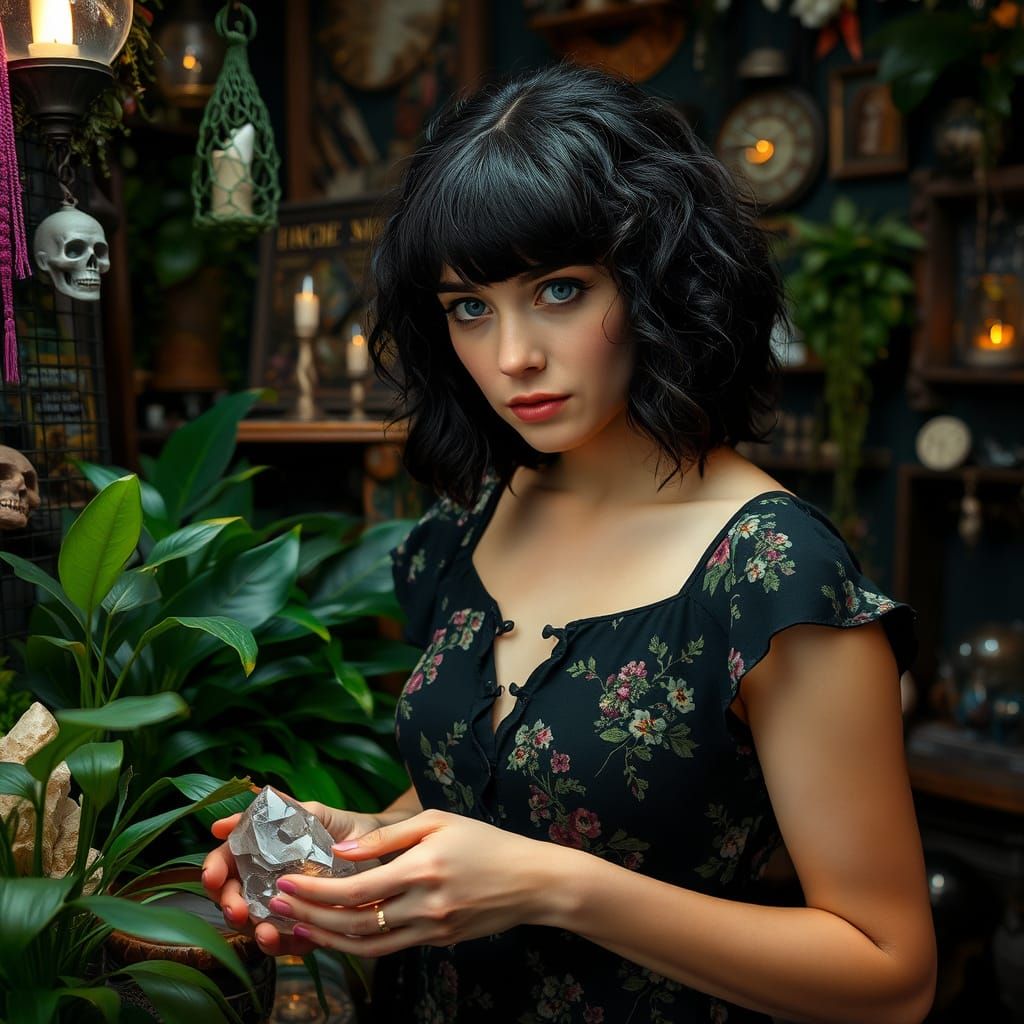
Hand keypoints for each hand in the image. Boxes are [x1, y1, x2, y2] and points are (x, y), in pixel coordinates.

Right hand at [201, 799, 381, 957]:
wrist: (385, 849)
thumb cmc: (345, 828)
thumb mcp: (313, 814)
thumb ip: (276, 812)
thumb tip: (223, 823)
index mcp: (264, 853)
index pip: (227, 862)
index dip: (214, 869)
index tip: (213, 874)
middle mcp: (268, 882)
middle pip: (233, 897)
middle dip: (228, 904)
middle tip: (235, 908)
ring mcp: (286, 907)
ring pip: (255, 924)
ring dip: (253, 930)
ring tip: (262, 930)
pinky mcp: (306, 928)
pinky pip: (287, 942)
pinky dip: (280, 943)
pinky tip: (279, 937)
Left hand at [260, 809, 567, 955]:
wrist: (531, 881)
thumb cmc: (484, 841)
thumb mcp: (438, 821)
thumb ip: (386, 836)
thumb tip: (341, 851)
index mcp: (422, 868)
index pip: (355, 888)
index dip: (315, 890)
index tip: (285, 883)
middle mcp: (424, 905)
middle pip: (354, 921)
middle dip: (309, 916)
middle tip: (276, 906)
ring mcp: (431, 929)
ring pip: (367, 944)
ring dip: (326, 939)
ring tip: (295, 928)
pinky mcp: (437, 942)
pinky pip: (389, 948)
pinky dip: (357, 944)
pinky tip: (336, 933)